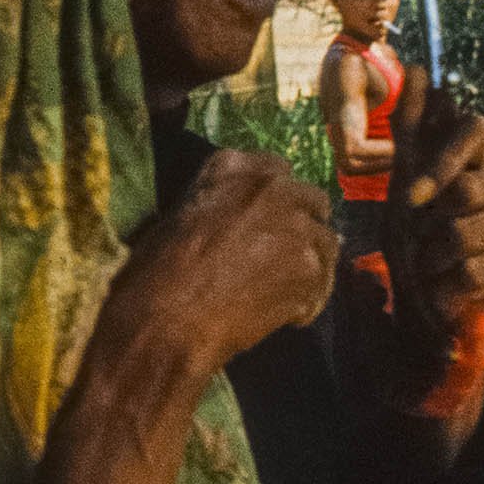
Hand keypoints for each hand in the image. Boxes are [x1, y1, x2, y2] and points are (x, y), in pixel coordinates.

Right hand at [97, 149, 338, 386]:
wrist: (168, 313)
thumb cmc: (158, 268)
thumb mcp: (185, 214)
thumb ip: (225, 206)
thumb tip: (246, 225)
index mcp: (234, 166)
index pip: (277, 170)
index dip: (276, 200)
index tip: (268, 221)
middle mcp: (272, 186)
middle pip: (312, 200)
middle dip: (302, 225)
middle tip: (282, 255)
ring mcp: (296, 225)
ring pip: (325, 243)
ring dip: (309, 264)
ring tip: (285, 292)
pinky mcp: (310, 267)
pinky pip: (322, 285)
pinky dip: (307, 302)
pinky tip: (284, 317)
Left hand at [382, 70, 483, 342]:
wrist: (427, 296)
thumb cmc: (416, 231)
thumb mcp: (405, 176)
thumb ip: (412, 124)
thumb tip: (419, 68)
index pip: (474, 127)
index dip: (440, 160)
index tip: (411, 196)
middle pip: (468, 188)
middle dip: (430, 221)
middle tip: (422, 237)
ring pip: (464, 232)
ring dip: (432, 255)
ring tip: (433, 262)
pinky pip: (473, 270)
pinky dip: (446, 282)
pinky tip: (449, 283)